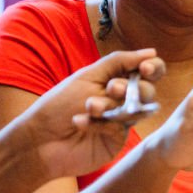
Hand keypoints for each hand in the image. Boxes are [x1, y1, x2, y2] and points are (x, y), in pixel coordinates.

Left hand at [18, 49, 165, 178]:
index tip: (144, 69)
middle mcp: (123, 100)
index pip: (148, 71)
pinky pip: (120, 128)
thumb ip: (119, 61)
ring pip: (136, 110)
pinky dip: (100, 123)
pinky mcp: (117, 141)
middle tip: (112, 89)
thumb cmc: (59, 104)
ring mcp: (122, 121)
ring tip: (89, 107)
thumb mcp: (88, 76)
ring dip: (111, 105)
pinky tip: (79, 122)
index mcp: (117, 79)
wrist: (39, 139)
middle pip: (149, 91)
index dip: (153, 68)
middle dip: (132, 88)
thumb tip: (152, 51)